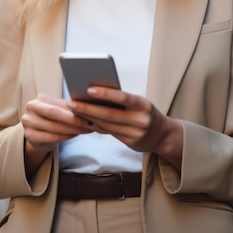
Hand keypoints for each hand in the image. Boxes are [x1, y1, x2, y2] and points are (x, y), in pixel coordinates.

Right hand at [21, 94, 92, 176]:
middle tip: (89, 124)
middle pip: (54, 113)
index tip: (91, 114)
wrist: (39, 136)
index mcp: (39, 99)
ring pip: (54, 127)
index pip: (59, 104)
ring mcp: (28, 122)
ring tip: (85, 130)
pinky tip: (74, 136)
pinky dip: (65, 137)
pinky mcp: (29, 135)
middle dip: (73, 120)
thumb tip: (89, 105)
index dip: (75, 110)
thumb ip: (69, 108)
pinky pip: (51, 137)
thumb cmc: (53, 120)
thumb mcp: (59, 111)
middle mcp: (31, 108)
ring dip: (72, 130)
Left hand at [67, 86, 182, 171]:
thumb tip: (93, 94)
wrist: (162, 135)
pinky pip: (109, 133)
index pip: (123, 97)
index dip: (106, 94)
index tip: (89, 89)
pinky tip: (84, 120)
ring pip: (107, 125)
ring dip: (88, 118)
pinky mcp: (130, 143)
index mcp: (143, 105)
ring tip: (73, 111)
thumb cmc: (144, 112)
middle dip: (88, 108)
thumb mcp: (138, 103)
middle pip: (110, 114)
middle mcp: (141, 120)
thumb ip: (120, 100)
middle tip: (71, 102)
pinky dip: (95, 126)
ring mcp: (136, 133)